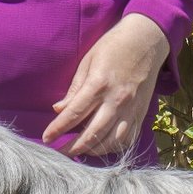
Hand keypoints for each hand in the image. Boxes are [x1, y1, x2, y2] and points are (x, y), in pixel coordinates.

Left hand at [43, 14, 168, 159]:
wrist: (147, 40)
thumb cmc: (113, 47)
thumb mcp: (88, 62)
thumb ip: (74, 89)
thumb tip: (59, 109)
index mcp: (99, 85)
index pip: (74, 114)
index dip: (58, 129)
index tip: (46, 139)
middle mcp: (116, 100)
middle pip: (92, 134)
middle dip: (73, 147)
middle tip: (59, 153)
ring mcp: (131, 109)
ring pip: (111, 141)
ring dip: (93, 150)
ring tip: (79, 151)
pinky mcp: (141, 113)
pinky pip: (128, 138)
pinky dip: (114, 147)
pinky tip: (102, 146)